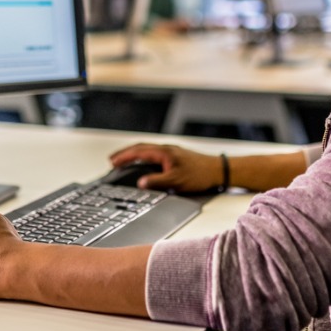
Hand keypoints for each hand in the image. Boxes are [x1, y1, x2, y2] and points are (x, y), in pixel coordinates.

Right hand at [108, 143, 223, 192]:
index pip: (139, 152)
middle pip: (140, 148)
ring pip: (147, 149)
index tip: (112, 161)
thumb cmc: (200, 174)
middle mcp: (166, 149)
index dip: (124, 156)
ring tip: (123, 161)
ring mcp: (170, 151)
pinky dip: (143, 156)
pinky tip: (143, 163)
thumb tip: (140, 183)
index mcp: (163, 152)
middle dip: (125, 153)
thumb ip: (156, 181)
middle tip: (112, 160)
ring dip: (134, 154)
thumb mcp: (176, 181)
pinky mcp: (175, 156)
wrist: (218, 170)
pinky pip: (153, 153)